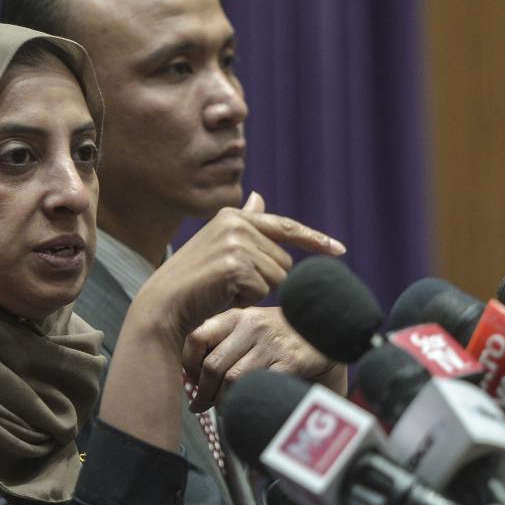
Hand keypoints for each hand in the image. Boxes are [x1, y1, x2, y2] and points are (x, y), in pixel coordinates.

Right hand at [135, 191, 345, 352]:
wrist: (164, 306)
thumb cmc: (195, 283)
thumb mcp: (222, 248)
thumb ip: (246, 224)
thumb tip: (260, 198)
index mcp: (234, 216)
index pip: (286, 226)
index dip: (315, 240)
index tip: (340, 250)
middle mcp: (236, 223)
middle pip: (284, 261)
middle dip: (265, 280)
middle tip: (230, 285)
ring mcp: (236, 242)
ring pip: (278, 278)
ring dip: (257, 291)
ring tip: (224, 290)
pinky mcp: (235, 265)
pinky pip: (264, 290)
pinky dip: (247, 300)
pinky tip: (222, 296)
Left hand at [182, 307, 347, 411]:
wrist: (326, 333)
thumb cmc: (280, 337)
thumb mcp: (250, 328)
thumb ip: (224, 343)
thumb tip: (192, 378)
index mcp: (237, 316)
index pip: (197, 337)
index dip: (189, 364)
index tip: (192, 380)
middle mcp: (252, 326)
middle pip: (213, 365)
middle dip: (204, 392)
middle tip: (202, 405)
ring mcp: (272, 343)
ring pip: (233, 380)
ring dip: (224, 401)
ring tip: (225, 408)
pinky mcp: (290, 361)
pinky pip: (260, 387)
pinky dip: (250, 401)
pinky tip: (249, 406)